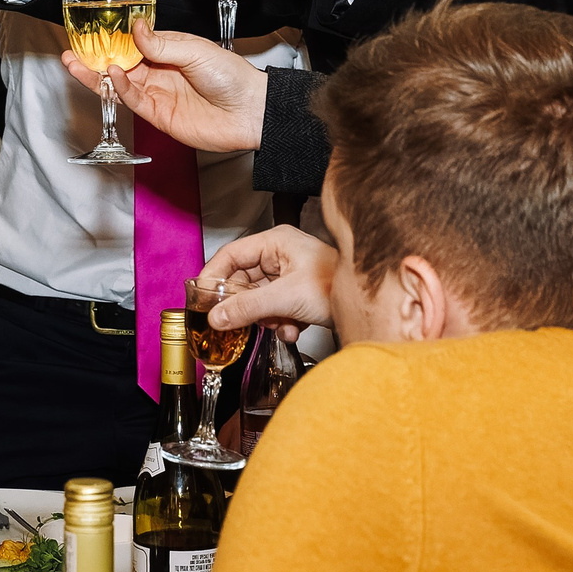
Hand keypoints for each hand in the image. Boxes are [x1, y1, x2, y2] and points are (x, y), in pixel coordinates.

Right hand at [56, 22, 268, 152]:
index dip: (112, 39)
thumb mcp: (196, 50)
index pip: (133, 43)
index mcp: (169, 51)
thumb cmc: (231, 76)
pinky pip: (132, 100)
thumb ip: (161, 44)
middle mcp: (159, 72)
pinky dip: (119, 88)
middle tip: (71, 52)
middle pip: (119, 64)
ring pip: (119, 84)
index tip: (91, 31)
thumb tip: (135, 28)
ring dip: (97, 74)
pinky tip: (111, 74)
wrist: (250, 111)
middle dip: (94, 58)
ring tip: (76, 63)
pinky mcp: (158, 116)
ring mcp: (156, 94)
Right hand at [195, 225, 337, 342]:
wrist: (372, 306)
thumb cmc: (339, 286)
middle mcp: (280, 255)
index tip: (200, 298)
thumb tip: (216, 316)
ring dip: (264, 317)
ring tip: (277, 324)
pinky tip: (291, 329)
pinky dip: (279, 322)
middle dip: (244, 305)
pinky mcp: (296, 294)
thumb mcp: (286, 298)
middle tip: (233, 321)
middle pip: (243, 280)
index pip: (231, 255)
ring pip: (258, 298)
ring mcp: (289, 275)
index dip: (212, 276)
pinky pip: (273, 308)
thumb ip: (247, 308)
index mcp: (276, 242)